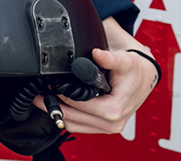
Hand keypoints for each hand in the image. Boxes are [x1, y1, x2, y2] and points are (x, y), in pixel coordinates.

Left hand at [33, 19, 157, 133]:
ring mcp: (107, 127)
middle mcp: (112, 123)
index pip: (80, 106)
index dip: (62, 96)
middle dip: (53, 106)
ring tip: (41, 98)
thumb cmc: (134, 71)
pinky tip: (55, 104)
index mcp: (115, 110)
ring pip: (73, 125)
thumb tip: (97, 54)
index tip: (47, 86)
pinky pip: (78, 126)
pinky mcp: (102, 126)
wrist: (143, 77)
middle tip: (37, 93)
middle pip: (73, 118)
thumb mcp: (124, 61)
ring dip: (56, 113)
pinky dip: (65, 116)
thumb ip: (109, 58)